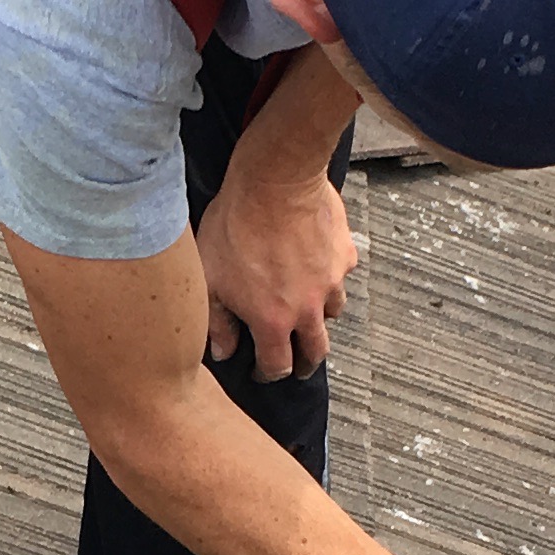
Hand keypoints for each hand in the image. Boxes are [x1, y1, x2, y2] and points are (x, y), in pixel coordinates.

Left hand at [196, 157, 354, 380]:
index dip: (269, 373)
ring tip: (307, 310)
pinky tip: (315, 265)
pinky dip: (329, 277)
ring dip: (319, 317)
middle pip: (316, 351)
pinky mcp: (344, 254)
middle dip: (305, 362)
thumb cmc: (236, 225)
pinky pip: (340, 275)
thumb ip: (218, 321)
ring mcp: (331, 281)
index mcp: (274, 321)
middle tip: (298, 363)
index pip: (278, 366)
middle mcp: (309, 308)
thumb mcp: (210, 278)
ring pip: (333, 313)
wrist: (275, 180)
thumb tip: (223, 350)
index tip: (263, 371)